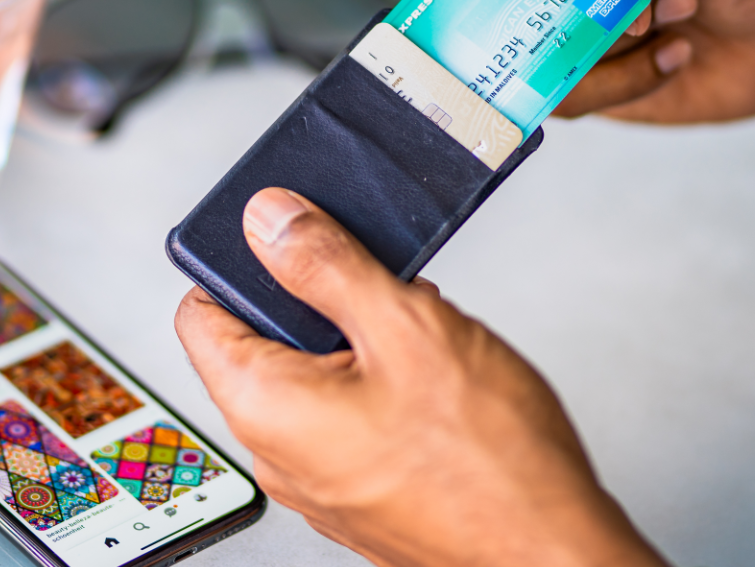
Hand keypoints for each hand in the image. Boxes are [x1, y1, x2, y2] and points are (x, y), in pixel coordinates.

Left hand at [175, 188, 665, 566]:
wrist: (553, 551)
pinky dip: (379, 381)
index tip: (288, 234)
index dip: (239, 260)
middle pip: (262, 339)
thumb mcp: (405, 326)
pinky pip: (346, 415)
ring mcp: (320, 478)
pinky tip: (433, 377)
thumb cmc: (490, 464)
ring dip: (359, 338)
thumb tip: (268, 220)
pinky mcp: (359, 490)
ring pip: (314, 376)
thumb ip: (325, 264)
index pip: (201, 310)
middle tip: (379, 286)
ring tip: (421, 334)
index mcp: (265, 406)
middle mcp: (278, 452)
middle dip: (319, 298)